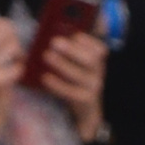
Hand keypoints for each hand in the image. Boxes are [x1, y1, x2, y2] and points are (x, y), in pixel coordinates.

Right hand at [0, 10, 24, 144]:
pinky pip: (18, 67)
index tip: (9, 41)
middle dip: (15, 41)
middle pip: (5, 31)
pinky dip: (20, 71)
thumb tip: (0, 22)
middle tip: (15, 54)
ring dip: (19, 56)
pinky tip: (15, 77)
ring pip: (13, 47)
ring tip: (15, 64)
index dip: (7, 29)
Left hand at [37, 21, 106, 140]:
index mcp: (97, 58)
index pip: (98, 47)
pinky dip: (57, 84)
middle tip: (54, 42)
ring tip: (46, 56)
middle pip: (90, 59)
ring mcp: (94, 87)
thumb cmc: (74, 79)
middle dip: (71, 50)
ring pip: (81, 75)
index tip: (71, 34)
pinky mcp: (86, 101)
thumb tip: (51, 35)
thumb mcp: (75, 62)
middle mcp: (99, 71)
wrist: (84, 110)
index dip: (85, 40)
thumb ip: (68, 49)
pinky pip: (71, 92)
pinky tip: (45, 78)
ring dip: (62, 64)